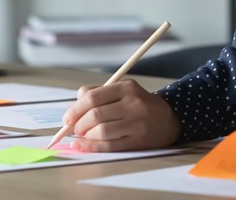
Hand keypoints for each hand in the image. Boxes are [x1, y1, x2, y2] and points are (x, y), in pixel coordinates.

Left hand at [60, 79, 181, 151]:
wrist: (168, 119)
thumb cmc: (138, 103)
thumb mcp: (122, 90)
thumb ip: (98, 93)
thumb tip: (74, 106)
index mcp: (126, 87)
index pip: (93, 97)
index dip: (76, 109)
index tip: (67, 117)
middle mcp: (132, 104)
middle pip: (95, 115)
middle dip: (79, 124)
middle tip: (75, 128)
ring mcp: (136, 123)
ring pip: (101, 131)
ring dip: (86, 136)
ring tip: (83, 135)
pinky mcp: (138, 140)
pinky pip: (110, 146)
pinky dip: (92, 147)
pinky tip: (83, 145)